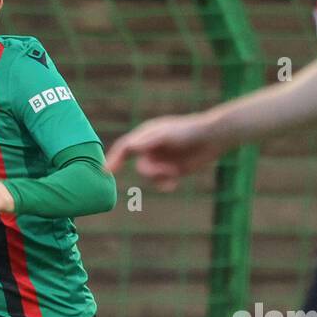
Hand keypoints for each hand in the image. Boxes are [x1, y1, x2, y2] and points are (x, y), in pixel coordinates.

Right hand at [104, 112, 226, 190]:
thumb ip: (147, 141)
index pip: (125, 148)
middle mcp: (150, 149)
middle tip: (169, 170)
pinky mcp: (171, 170)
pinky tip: (175, 181)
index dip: (113, 159)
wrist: (211, 138)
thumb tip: (129, 146)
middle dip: (152, 172)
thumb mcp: (165, 135)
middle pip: (140, 167)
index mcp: (145, 136)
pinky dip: (166, 184)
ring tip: (175, 172)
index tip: (105, 172)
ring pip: (150, 177)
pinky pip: (161, 183)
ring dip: (161, 177)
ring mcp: (161, 160)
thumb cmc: (187, 131)